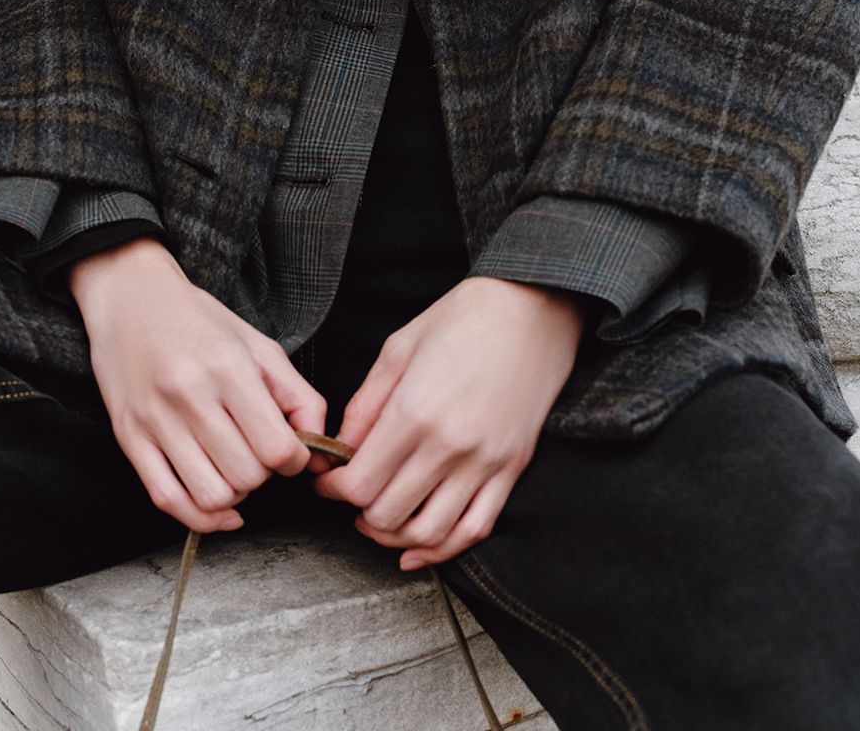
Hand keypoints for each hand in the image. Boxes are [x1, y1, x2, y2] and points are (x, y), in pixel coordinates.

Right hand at [68, 237, 327, 535]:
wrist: (130, 297)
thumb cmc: (200, 321)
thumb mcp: (258, 345)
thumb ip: (298, 396)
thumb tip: (319, 451)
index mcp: (228, 367)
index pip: (276, 447)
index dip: (294, 460)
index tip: (290, 451)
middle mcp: (190, 394)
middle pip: (247, 476)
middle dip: (264, 475)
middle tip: (259, 454)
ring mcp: (155, 420)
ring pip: (211, 496)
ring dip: (235, 496)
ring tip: (235, 470)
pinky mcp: (129, 437)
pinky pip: (168, 501)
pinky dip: (200, 518)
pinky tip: (219, 507)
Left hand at [309, 276, 591, 568]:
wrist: (532, 309)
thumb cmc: (463, 318)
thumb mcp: (399, 348)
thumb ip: (366, 404)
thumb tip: (343, 449)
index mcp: (415, 412)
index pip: (360, 483)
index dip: (333, 490)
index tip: (327, 481)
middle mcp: (450, 446)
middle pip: (388, 514)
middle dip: (358, 513)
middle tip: (350, 498)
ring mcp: (485, 462)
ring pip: (429, 533)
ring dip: (394, 537)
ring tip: (378, 520)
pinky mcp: (512, 469)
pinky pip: (476, 529)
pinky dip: (444, 550)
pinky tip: (418, 549)